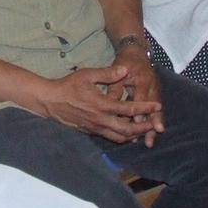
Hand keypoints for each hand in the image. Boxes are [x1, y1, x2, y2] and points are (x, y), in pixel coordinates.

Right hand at [37, 65, 162, 142]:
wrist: (50, 101)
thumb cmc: (68, 85)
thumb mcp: (88, 74)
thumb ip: (108, 73)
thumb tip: (125, 69)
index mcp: (101, 105)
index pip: (129, 109)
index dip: (145, 108)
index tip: (158, 106)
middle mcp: (100, 120)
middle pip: (127, 130)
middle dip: (143, 128)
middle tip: (154, 124)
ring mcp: (95, 128)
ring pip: (119, 137)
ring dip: (133, 135)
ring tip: (143, 130)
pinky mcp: (90, 131)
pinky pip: (110, 137)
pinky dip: (121, 136)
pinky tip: (127, 133)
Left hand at [112, 47, 164, 146]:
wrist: (136, 53)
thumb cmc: (125, 62)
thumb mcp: (118, 69)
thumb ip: (114, 85)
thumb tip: (111, 101)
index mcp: (143, 79)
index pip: (142, 97)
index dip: (140, 110)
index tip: (138, 122)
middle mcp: (152, 86)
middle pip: (154, 108)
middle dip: (153, 123)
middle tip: (153, 137)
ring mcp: (155, 91)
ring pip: (156, 112)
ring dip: (153, 126)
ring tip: (150, 142)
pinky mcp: (154, 95)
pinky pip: (154, 111)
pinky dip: (152, 122)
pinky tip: (147, 134)